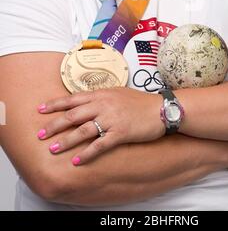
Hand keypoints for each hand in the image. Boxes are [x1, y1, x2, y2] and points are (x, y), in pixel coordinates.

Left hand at [37, 87, 164, 164]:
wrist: (161, 109)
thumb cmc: (140, 101)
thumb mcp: (118, 92)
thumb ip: (101, 97)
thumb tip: (85, 101)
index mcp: (102, 94)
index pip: (73, 98)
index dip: (55, 104)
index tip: (40, 109)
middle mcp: (104, 105)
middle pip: (73, 115)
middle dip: (55, 124)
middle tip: (40, 134)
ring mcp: (112, 119)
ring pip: (83, 130)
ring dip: (67, 140)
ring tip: (53, 148)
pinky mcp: (121, 133)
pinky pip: (100, 145)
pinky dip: (87, 153)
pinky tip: (76, 161)